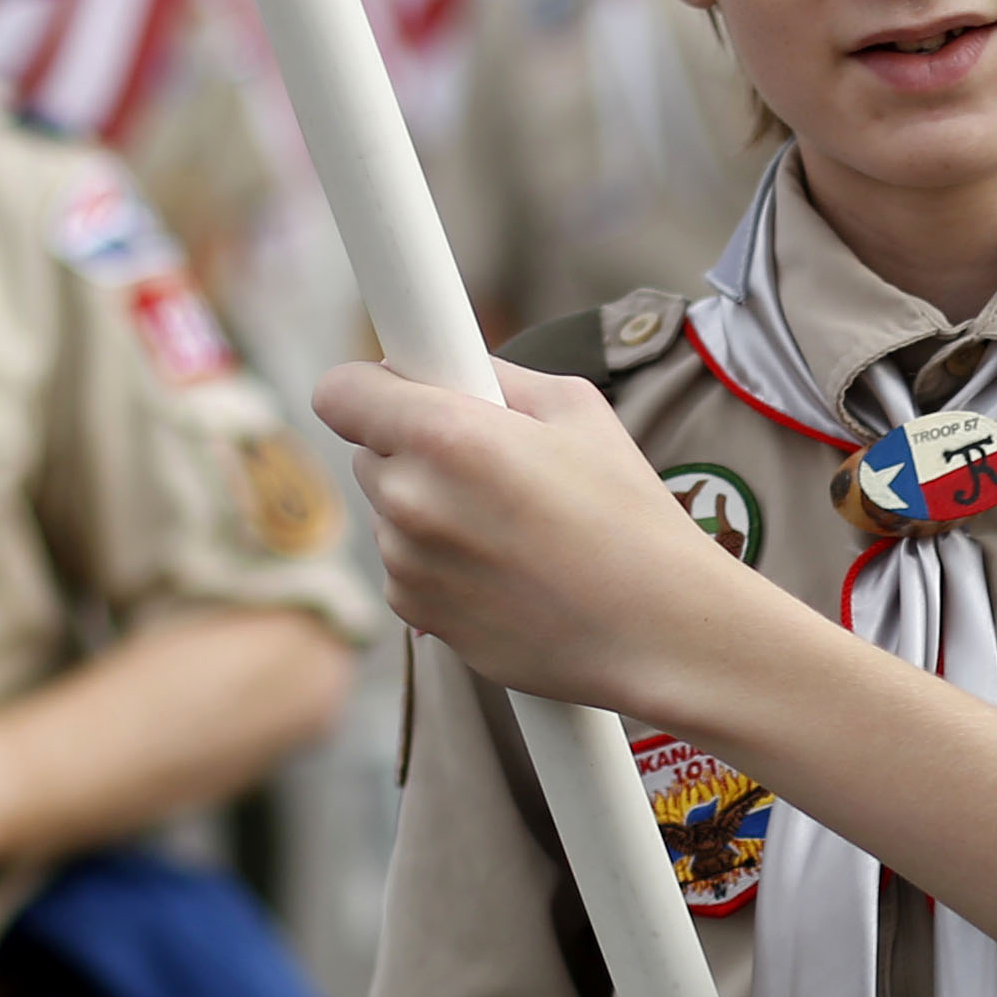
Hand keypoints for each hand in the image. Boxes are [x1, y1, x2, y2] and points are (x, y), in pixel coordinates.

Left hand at [312, 355, 763, 725]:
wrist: (657, 630)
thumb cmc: (629, 516)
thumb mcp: (577, 409)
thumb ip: (496, 377)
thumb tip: (450, 366)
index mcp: (445, 434)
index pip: (339, 392)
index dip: (369, 387)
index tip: (397, 392)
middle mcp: (410, 499)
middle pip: (366, 451)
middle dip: (412, 447)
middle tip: (487, 460)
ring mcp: (407, 564)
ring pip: (389, 511)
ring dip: (428, 508)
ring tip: (512, 524)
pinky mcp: (415, 614)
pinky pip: (406, 566)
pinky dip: (439, 561)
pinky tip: (506, 568)